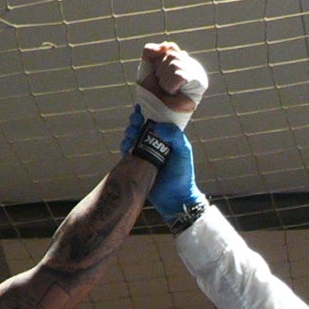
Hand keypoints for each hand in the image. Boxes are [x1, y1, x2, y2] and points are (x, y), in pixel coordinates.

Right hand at [124, 110, 205, 226]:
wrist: (175, 198)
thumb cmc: (183, 175)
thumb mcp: (184, 151)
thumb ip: (174, 135)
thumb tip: (156, 125)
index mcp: (166, 138)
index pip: (154, 121)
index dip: (146, 113)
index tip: (140, 109)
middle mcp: (154, 144)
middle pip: (140, 127)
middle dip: (135, 122)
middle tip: (135, 121)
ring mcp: (144, 154)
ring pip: (132, 138)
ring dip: (129, 133)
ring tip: (131, 134)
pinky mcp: (136, 165)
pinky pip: (126, 153)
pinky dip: (124, 146)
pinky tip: (127, 145)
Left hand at [136, 41, 206, 124]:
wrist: (154, 112)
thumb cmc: (152, 92)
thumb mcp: (147, 67)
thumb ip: (151, 51)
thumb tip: (166, 44)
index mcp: (182, 59)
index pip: (169, 47)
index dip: (158, 62)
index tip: (158, 76)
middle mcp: (192, 64)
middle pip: (170, 54)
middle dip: (161, 71)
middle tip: (164, 86)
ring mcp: (197, 73)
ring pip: (174, 64)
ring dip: (164, 80)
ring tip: (168, 91)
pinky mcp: (199, 82)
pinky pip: (178, 75)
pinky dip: (170, 86)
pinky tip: (173, 93)